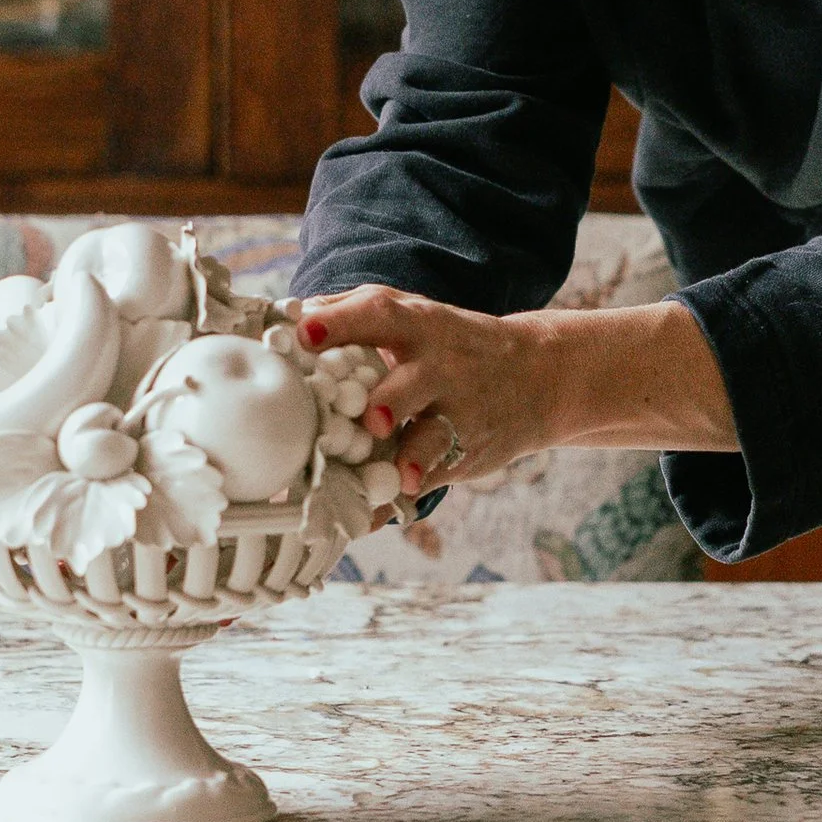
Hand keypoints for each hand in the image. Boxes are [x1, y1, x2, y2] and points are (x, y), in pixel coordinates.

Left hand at [296, 285, 566, 497]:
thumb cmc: (448, 343)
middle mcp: (439, 366)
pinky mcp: (465, 450)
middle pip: (413, 381)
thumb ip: (349, 312)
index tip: (304, 335)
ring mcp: (458, 410)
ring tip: (399, 471)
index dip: (341, 323)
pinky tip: (388, 510)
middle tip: (369, 419)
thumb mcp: (410, 313)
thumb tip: (284, 313)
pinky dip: (413, 492)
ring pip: (433, 434)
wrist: (537, 374)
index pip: (377, 314)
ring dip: (413, 453)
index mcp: (416, 325)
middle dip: (391, 400)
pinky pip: (436, 474)